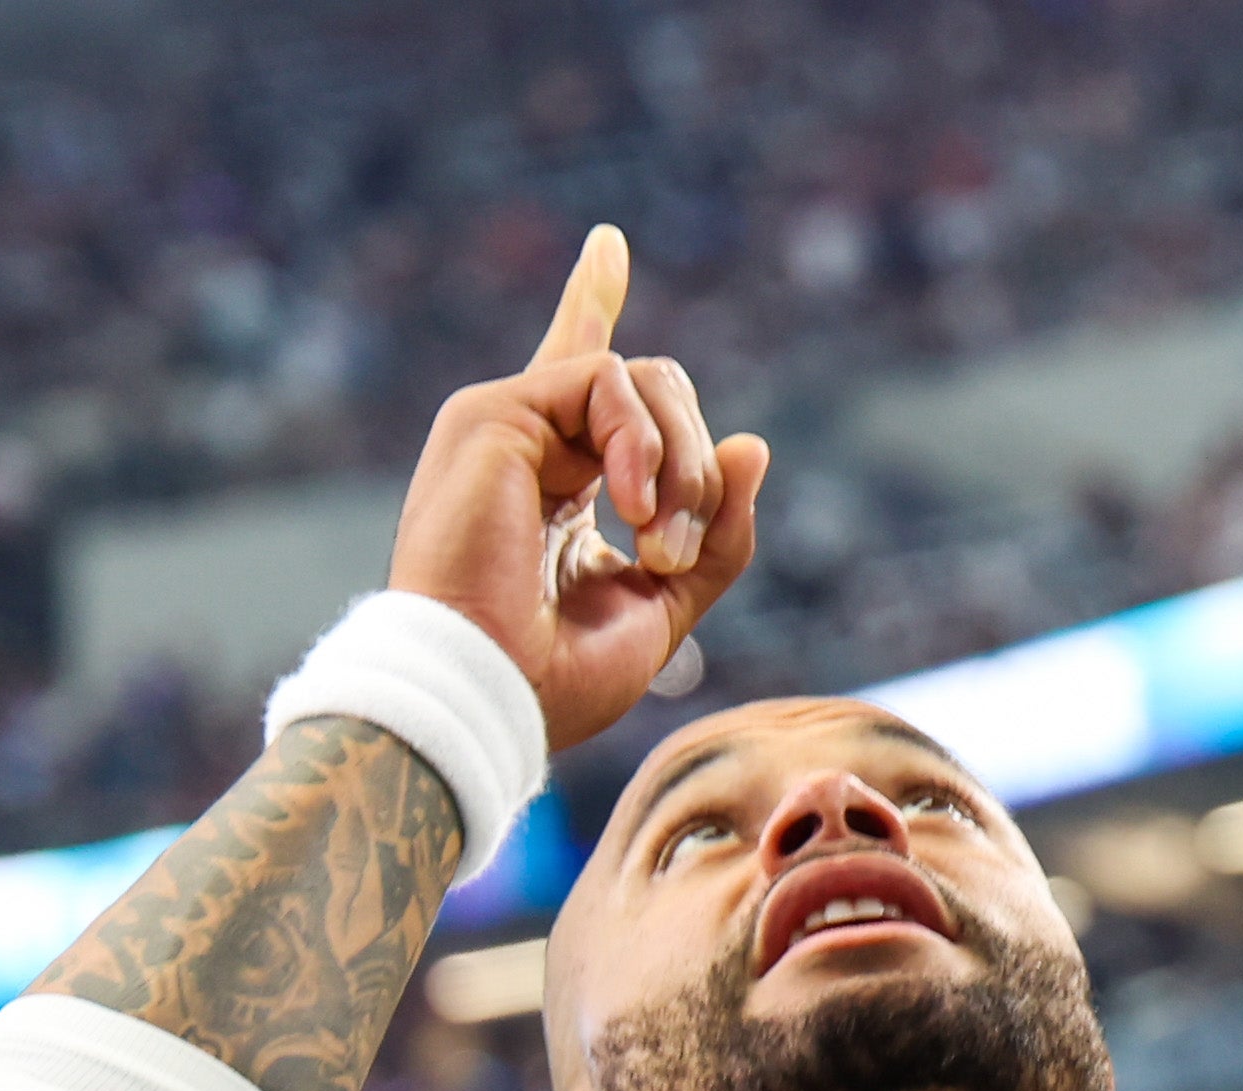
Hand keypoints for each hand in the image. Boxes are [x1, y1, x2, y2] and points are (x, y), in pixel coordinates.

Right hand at [391, 225, 770, 751]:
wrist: (486, 695)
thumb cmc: (556, 675)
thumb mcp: (663, 607)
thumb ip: (715, 535)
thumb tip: (756, 445)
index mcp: (558, 489)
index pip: (590, 388)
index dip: (592, 303)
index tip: (608, 243)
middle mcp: (530, 448)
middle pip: (657, 394)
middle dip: (699, 470)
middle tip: (675, 556)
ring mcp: (508, 426)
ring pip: (647, 380)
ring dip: (682, 466)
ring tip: (659, 546)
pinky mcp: (494, 413)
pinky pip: (609, 378)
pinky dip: (644, 443)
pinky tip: (634, 509)